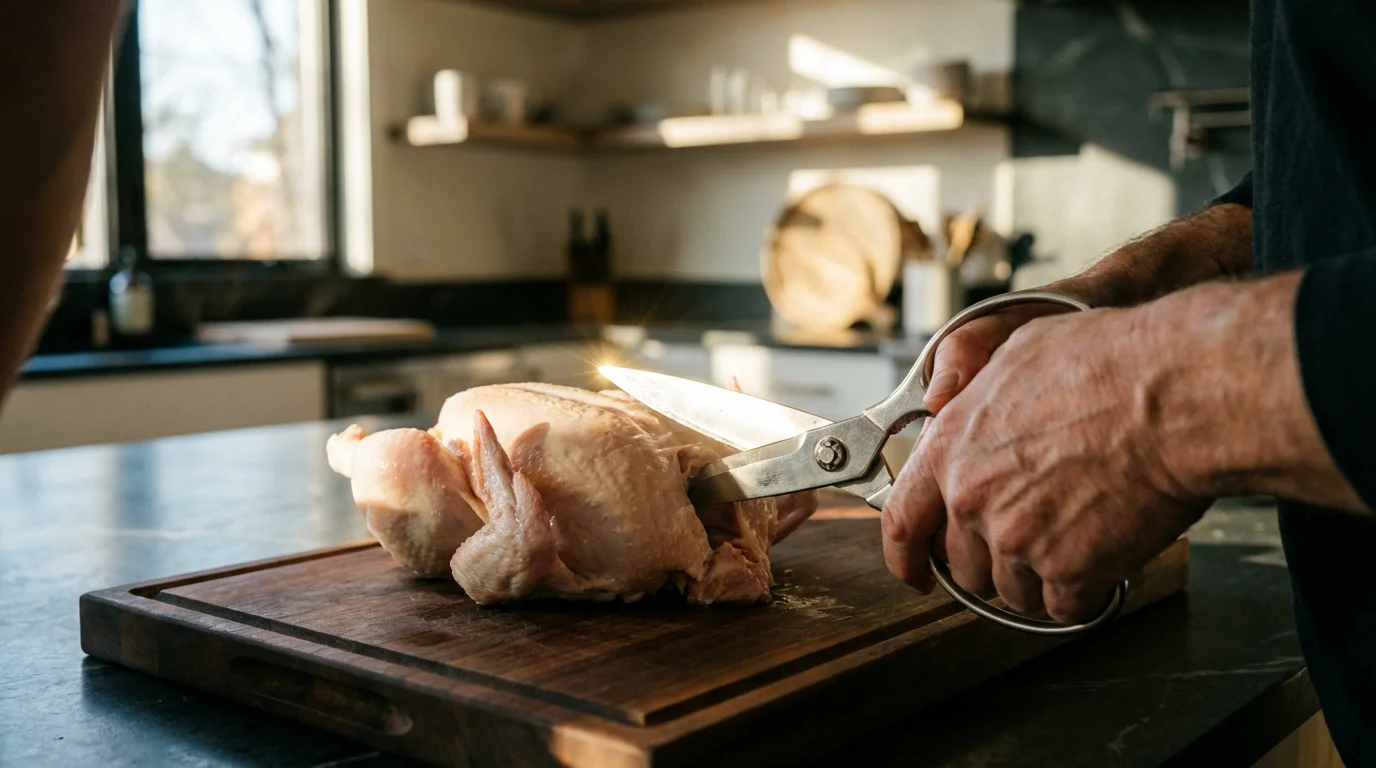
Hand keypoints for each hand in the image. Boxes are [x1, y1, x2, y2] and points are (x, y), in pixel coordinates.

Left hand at [882, 306, 1210, 622]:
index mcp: (950, 450)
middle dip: (992, 560)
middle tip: (1030, 540)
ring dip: (1038, 577)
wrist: (1171, 394)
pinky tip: (1102, 560)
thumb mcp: (1015, 354)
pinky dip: (1082, 593)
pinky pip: (1063, 607)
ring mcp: (1018, 541)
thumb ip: (974, 393)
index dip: (905, 556)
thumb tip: (954, 400)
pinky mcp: (1069, 572)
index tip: (914, 572)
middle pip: (963, 565)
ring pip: (1012, 592)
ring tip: (1075, 539)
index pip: (903, 522)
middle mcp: (973, 501)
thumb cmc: (1107, 363)